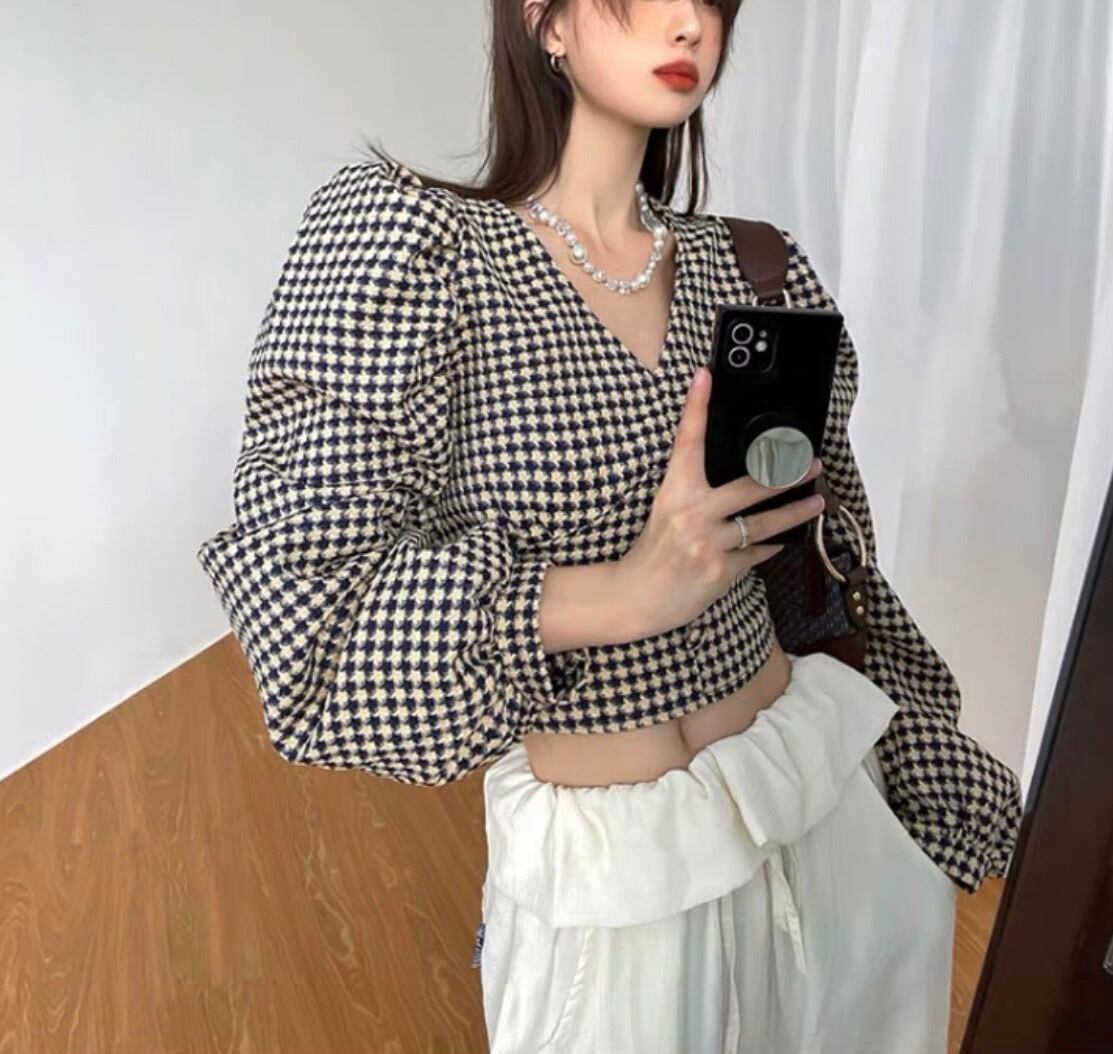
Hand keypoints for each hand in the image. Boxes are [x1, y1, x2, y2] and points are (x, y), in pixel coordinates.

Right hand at [615, 365, 825, 639]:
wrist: (638, 596)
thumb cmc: (652, 552)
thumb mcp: (665, 511)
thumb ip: (694, 493)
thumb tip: (732, 477)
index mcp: (673, 492)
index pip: (687, 442)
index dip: (695, 407)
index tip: (705, 377)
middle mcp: (691, 514)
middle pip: (749, 486)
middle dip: (787, 474)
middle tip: (812, 463)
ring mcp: (708, 544)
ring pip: (763, 523)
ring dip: (795, 512)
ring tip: (817, 502)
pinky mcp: (721, 571)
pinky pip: (755, 553)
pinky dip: (767, 547)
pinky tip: (778, 542)